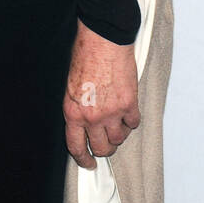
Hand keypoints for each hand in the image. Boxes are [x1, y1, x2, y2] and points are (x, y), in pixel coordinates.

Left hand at [63, 19, 139, 168]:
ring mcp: (112, 112)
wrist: (102, 39)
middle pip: (102, 148)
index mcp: (72, 112)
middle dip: (104, 147)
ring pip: (119, 139)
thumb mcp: (70, 86)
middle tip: (106, 141)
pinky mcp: (129, 104)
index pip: (76, 147)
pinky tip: (127, 109)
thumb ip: (78, 108)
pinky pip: (133, 123)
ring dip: (119, 133)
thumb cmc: (84, 56)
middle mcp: (91, 116)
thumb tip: (84, 124)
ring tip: (116, 120)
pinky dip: (131, 120)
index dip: (84, 159)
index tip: (89, 163)